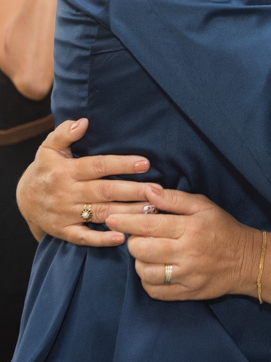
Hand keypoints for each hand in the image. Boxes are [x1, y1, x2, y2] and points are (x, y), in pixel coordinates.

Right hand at [17, 118, 158, 245]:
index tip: (145, 163)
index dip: (122, 164)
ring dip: (126, 213)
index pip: (98, 166)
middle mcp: (67, 192)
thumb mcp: (49, 147)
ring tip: (150, 211)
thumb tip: (83, 121)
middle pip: (105, 191)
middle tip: (156, 190)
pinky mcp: (65, 231)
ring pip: (100, 214)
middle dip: (132, 191)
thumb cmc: (45, 169)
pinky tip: (122, 238)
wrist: (24, 199)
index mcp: (66, 170)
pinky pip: (84, 237)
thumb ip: (65, 133)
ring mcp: (66, 214)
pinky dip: (102, 240)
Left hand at [107, 188, 260, 300]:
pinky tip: (152, 270)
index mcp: (190, 227)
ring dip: (139, 261)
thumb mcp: (202, 205)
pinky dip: (147, 281)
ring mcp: (187, 276)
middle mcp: (187, 252)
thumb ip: (174, 198)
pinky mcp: (187, 293)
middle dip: (131, 242)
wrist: (245, 259)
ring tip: (145, 252)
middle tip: (133, 236)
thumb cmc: (221, 227)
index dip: (127, 221)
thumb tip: (148, 190)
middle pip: (143, 249)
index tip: (112, 218)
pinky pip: (156, 292)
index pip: (149, 224)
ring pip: (146, 272)